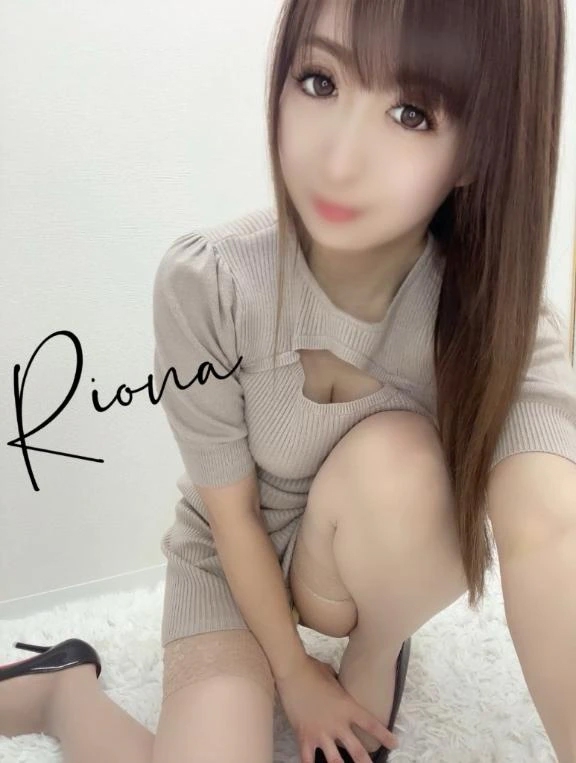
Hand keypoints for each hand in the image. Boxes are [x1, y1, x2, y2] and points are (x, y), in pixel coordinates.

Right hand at [275, 653, 398, 762]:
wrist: (293, 670)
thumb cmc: (313, 668)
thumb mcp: (333, 676)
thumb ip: (339, 686)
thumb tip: (338, 685)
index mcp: (347, 707)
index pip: (371, 724)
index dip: (384, 736)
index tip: (394, 744)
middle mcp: (337, 723)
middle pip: (357, 750)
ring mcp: (321, 732)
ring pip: (335, 761)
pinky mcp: (304, 736)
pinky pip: (307, 759)